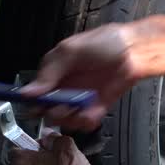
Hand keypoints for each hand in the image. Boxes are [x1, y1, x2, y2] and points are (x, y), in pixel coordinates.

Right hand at [21, 23, 142, 130]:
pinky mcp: (96, 107)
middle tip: (62, 106)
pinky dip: (87, 122)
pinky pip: (85, 122)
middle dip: (53, 112)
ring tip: (79, 110)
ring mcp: (81, 98)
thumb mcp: (70, 51)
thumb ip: (49, 72)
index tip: (36, 108)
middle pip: (48, 110)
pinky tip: (90, 114)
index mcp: (55, 72)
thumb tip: (28, 91)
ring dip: (70, 119)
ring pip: (66, 119)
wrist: (136, 50)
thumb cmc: (107, 42)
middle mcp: (66, 86)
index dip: (34, 103)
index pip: (36, 93)